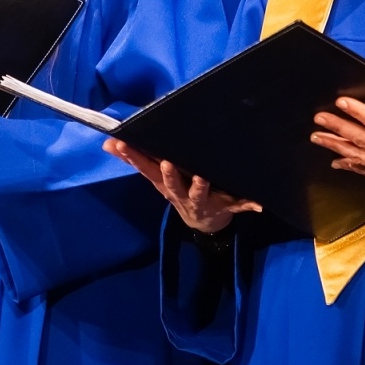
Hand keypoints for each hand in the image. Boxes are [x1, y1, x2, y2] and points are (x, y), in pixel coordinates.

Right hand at [105, 139, 260, 232]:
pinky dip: (247, 205)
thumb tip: (106, 142)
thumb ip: (134, 158)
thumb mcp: (154, 177)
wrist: (203, 222)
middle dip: (169, 175)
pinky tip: (258, 205)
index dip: (133, 157)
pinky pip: (237, 206)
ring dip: (200, 187)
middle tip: (167, 163)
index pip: (145, 169)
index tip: (123, 144)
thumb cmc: (178, 188)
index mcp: (164, 184)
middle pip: (171, 184)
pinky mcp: (225, 207)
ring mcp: (202, 201)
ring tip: (202, 178)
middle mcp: (181, 194)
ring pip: (200, 194)